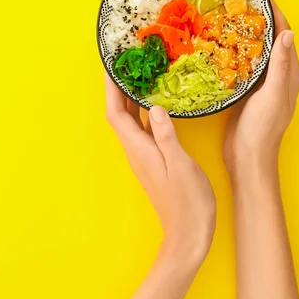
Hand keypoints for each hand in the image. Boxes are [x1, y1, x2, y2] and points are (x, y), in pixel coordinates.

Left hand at [105, 74, 215, 260]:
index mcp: (140, 149)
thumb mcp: (181, 165)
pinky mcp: (154, 161)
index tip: (110, 66)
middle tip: (124, 64)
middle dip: (117, 89)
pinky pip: (143, 130)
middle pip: (119, 115)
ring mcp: (145, 157)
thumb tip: (153, 107)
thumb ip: (167, 136)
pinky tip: (156, 105)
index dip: (110, 89)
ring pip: (131, 122)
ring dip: (129, 99)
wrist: (188, 233)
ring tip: (138, 77)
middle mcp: (137, 151)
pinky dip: (144, 113)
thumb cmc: (188, 203)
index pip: (116, 114)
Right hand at [223, 0, 298, 176]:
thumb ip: (280, 65)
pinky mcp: (245, 91)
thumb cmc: (262, 129)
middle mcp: (277, 75)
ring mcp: (260, 83)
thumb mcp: (273, 95)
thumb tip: (286, 33)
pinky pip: (240, 64)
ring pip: (252, 50)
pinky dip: (231, 51)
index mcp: (288, 73)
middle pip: (268, 38)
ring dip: (242, 33)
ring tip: (225, 15)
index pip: (283, 33)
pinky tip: (217, 46)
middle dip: (256, 17)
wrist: (247, 157)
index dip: (273, 11)